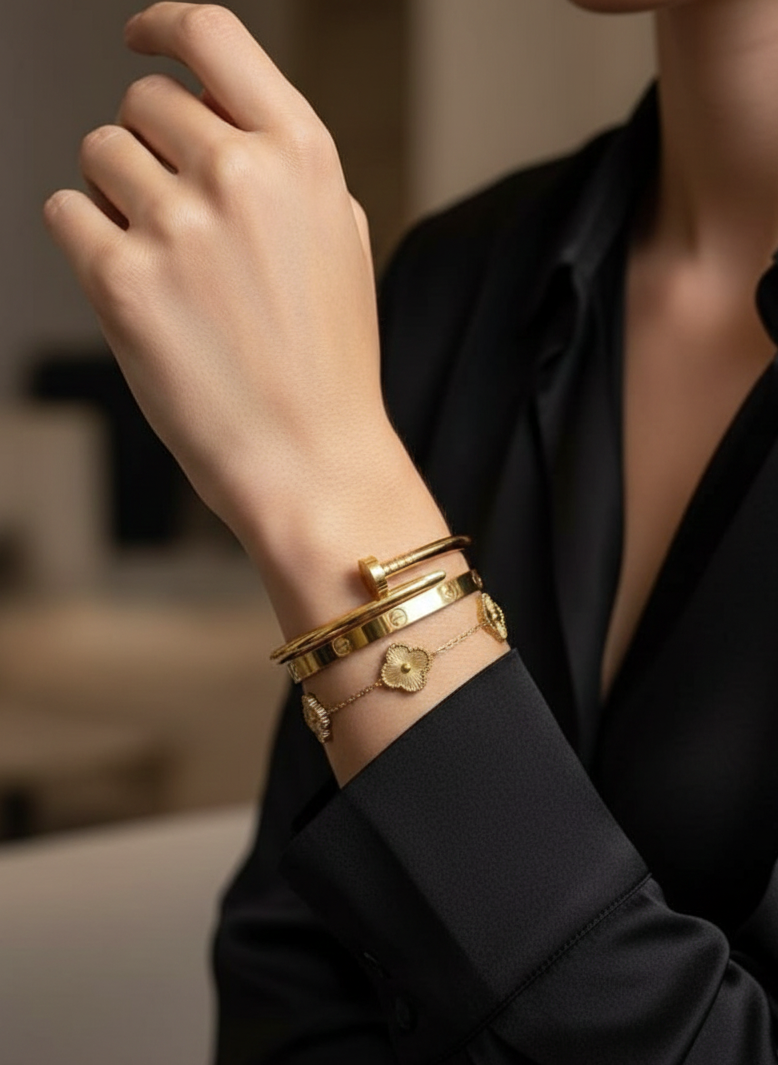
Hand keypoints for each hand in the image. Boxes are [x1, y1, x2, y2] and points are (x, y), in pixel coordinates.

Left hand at [44, 3, 388, 536]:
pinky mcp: (122, 283)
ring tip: (162, 261)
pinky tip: (131, 283)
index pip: (213, 35)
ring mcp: (178, 227)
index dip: (164, 26)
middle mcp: (239, 175)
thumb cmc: (327, 362)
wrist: (311, 459)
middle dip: (150, 147)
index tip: (140, 40)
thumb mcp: (338, 240)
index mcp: (302, 155)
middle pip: (144, 102)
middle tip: (174, 215)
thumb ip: (283, 165)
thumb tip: (216, 117)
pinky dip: (85, 238)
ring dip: (116, 195)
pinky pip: (64, 213)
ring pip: (99, 153)